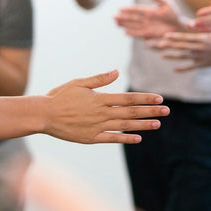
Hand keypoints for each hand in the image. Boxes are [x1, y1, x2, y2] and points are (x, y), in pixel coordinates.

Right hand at [41, 70, 167, 144]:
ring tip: (157, 124)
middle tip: (166, 111)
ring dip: (143, 125)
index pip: (128, 98)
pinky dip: (125, 138)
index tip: (159, 98)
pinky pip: (112, 139)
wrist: (43, 115)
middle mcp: (101, 113)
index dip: (144, 98)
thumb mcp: (78, 83)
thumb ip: (98, 79)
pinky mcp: (90, 138)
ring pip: (125, 126)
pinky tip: (138, 138)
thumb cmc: (59, 97)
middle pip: (130, 112)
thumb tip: (116, 72)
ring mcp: (96, 126)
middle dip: (150, 111)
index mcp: (99, 99)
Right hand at [115, 0, 183, 39]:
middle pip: (132, 18)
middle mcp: (146, 19)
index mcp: (149, 10)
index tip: (120, 9)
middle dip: (123, 18)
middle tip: (114, 17)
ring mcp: (147, 27)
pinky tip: (125, 32)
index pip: (136, 9)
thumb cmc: (175, 14)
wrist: (180, 26)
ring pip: (133, 26)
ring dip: (125, 25)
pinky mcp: (149, 35)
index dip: (128, 9)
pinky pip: (139, 34)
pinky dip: (132, 33)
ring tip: (116, 23)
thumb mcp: (167, 3)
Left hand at [156, 32, 210, 71]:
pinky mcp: (201, 65)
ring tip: (162, 55)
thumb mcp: (208, 33)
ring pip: (183, 56)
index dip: (174, 36)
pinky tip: (174, 69)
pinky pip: (190, 67)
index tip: (165, 35)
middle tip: (158, 44)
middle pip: (181, 46)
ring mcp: (200, 57)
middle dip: (169, 45)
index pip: (185, 37)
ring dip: (172, 56)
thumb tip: (185, 24)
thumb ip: (196, 31)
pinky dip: (182, 68)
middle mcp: (199, 48)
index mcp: (201, 39)